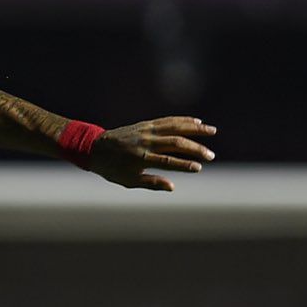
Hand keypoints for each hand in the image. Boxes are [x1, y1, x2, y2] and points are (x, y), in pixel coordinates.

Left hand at [89, 117, 217, 191]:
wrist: (95, 148)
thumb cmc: (112, 169)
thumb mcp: (128, 180)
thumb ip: (151, 183)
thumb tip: (172, 186)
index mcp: (140, 159)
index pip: (167, 161)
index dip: (184, 164)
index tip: (199, 167)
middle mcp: (145, 143)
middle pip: (175, 143)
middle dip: (195, 149)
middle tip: (211, 155)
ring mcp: (146, 131)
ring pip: (174, 127)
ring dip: (195, 128)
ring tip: (212, 130)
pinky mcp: (145, 124)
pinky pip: (167, 120)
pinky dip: (182, 120)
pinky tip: (196, 121)